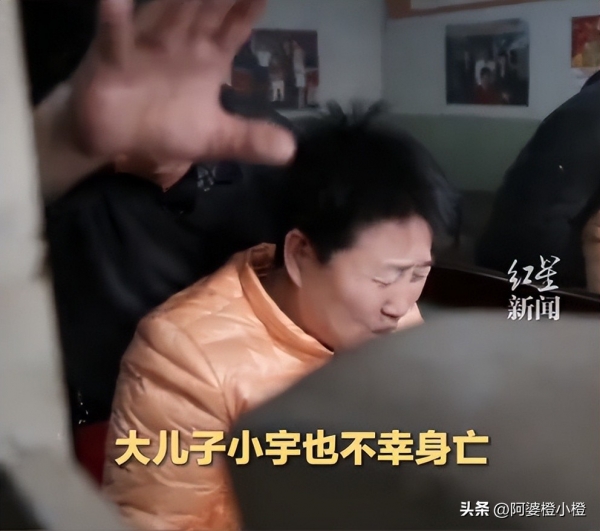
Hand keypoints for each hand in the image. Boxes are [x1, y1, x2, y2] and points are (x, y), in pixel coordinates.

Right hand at [38, 0, 295, 196]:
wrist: (113, 139)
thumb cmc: (163, 128)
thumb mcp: (214, 139)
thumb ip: (249, 139)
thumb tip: (290, 151)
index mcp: (209, 57)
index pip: (238, 24)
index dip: (253, 4)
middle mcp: (182, 42)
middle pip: (208, 6)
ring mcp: (147, 47)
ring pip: (168, 13)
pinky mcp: (113, 60)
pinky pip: (114, 37)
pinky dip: (114, 19)